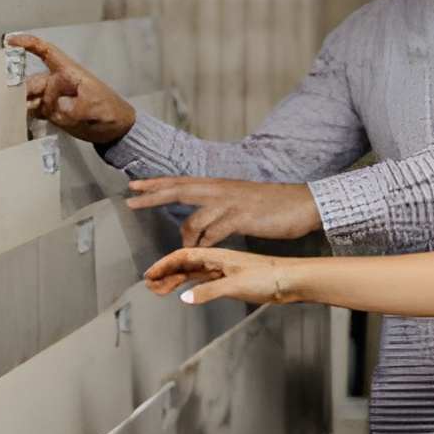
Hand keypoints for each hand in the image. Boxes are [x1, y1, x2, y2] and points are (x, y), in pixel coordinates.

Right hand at [5, 35, 136, 144]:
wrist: (116, 130)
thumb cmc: (110, 111)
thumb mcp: (96, 108)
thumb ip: (74, 108)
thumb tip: (54, 109)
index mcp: (70, 73)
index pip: (47, 53)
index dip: (28, 44)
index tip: (10, 41)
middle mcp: (58, 83)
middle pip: (33, 81)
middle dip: (24, 90)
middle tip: (17, 103)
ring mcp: (54, 98)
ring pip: (30, 97)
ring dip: (23, 104)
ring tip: (19, 114)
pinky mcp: (52, 112)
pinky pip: (34, 109)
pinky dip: (27, 114)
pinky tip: (23, 122)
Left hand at [126, 177, 321, 247]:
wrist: (303, 203)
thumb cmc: (274, 204)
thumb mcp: (241, 199)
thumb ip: (221, 204)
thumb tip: (204, 215)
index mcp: (220, 184)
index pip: (181, 180)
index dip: (156, 183)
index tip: (134, 185)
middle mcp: (221, 189)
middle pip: (179, 189)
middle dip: (152, 194)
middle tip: (130, 200)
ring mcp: (231, 203)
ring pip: (194, 218)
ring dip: (184, 238)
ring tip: (181, 252)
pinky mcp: (242, 218)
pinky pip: (214, 233)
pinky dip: (204, 244)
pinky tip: (201, 252)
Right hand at [145, 247, 292, 305]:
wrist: (292, 280)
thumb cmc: (269, 277)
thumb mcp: (237, 285)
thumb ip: (209, 291)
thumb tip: (184, 298)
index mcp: (218, 256)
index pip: (183, 257)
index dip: (164, 265)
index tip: (149, 275)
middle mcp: (219, 260)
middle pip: (185, 264)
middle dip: (166, 273)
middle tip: (149, 286)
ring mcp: (225, 270)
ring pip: (194, 273)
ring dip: (176, 280)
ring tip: (160, 290)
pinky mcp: (233, 280)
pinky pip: (205, 281)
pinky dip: (191, 286)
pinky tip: (185, 292)